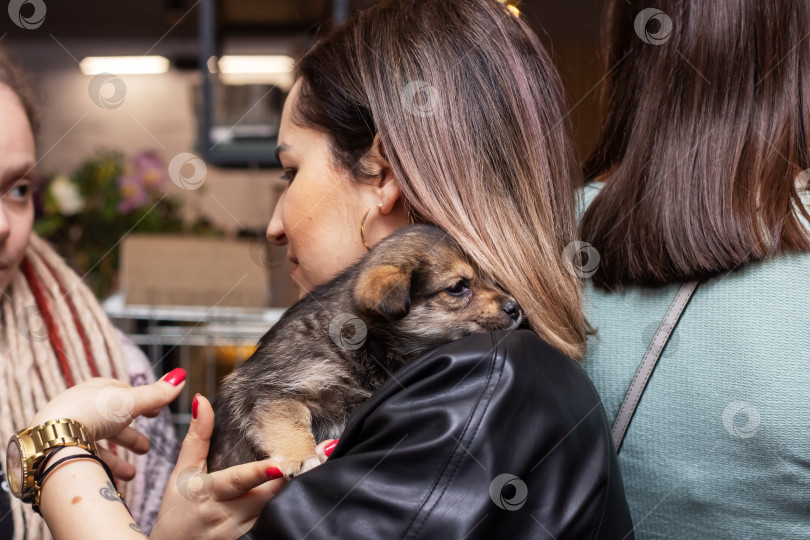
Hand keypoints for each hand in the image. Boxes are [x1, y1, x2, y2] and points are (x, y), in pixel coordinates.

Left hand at [29, 369, 186, 479]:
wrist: (53, 438)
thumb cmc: (93, 412)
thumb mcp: (131, 401)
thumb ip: (157, 393)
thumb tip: (181, 375)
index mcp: (97, 388)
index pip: (123, 392)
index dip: (142, 402)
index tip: (157, 412)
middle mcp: (82, 406)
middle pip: (112, 420)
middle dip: (131, 434)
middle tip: (146, 447)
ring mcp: (71, 428)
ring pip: (100, 443)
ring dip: (118, 457)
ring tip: (132, 472)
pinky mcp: (62, 449)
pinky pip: (88, 459)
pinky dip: (104, 468)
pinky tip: (116, 480)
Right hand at [151, 394, 336, 539]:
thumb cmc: (178, 509)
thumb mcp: (183, 472)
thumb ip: (197, 436)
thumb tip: (201, 399)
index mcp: (209, 492)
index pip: (237, 481)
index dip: (258, 474)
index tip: (278, 464)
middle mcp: (227, 515)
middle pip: (270, 494)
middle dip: (296, 474)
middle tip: (325, 452)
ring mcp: (241, 533)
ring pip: (277, 511)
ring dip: (301, 491)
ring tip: (327, 466)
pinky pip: (276, 526)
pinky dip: (294, 511)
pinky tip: (314, 496)